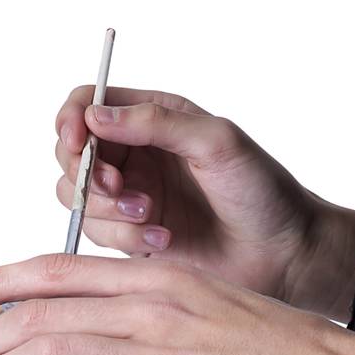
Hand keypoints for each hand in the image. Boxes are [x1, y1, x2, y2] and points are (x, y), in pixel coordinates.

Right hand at [53, 84, 323, 302]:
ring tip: (151, 216)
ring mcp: (132, 195)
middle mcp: (138, 153)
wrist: (284, 253)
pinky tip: (164, 242)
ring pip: (77, 197)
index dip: (72, 118)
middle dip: (86, 172)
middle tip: (118, 188)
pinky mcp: (132, 236)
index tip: (77, 141)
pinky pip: (98, 234)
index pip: (90, 101)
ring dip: (107, 209)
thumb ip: (156, 123)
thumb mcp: (216, 141)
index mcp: (156, 118)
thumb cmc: (261, 189)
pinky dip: (124, 239)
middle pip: (71, 152)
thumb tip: (95, 115)